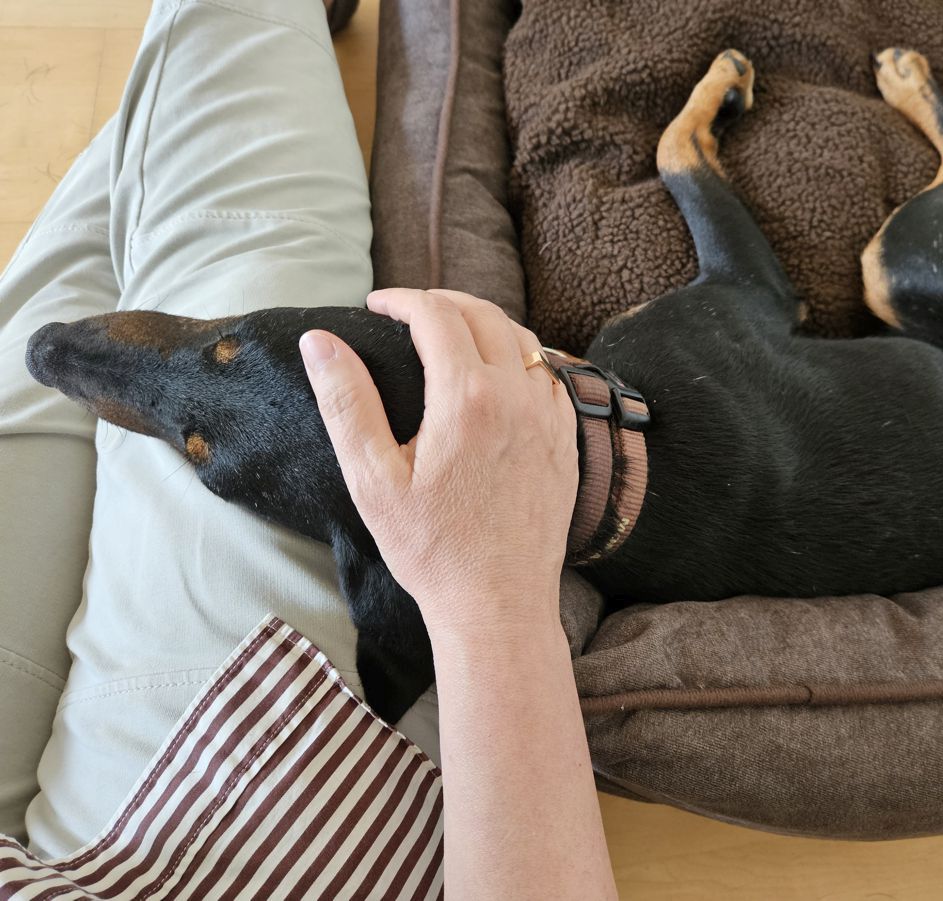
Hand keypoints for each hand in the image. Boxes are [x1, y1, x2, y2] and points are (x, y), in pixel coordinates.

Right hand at [298, 288, 578, 641]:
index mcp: (468, 397)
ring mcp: (549, 418)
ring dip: (485, 323)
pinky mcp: (565, 442)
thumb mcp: (372, 478)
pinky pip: (549, 376)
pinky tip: (498, 377)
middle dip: (442, 301)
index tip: (376, 305)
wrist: (499, 603)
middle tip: (409, 310)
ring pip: (524, 340)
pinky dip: (520, 358)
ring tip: (450, 333)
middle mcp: (518, 396)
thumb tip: (320, 340)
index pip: (436, 315)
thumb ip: (346, 401)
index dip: (402, 299)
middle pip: (485, 314)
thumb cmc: (431, 549)